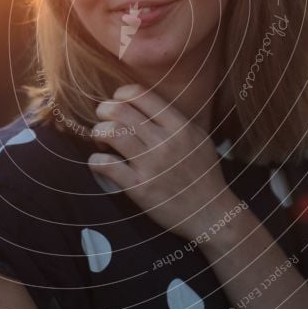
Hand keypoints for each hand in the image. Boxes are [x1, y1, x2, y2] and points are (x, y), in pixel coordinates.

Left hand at [88, 84, 228, 241]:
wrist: (211, 214)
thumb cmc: (203, 175)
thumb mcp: (198, 139)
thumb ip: (174, 120)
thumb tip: (143, 106)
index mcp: (179, 126)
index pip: (140, 94)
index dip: (120, 95)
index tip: (117, 104)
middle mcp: (164, 141)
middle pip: (119, 110)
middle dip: (103, 112)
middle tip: (103, 121)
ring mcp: (151, 164)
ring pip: (110, 133)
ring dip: (98, 133)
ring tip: (102, 141)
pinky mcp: (139, 187)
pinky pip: (106, 165)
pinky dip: (96, 160)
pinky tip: (99, 162)